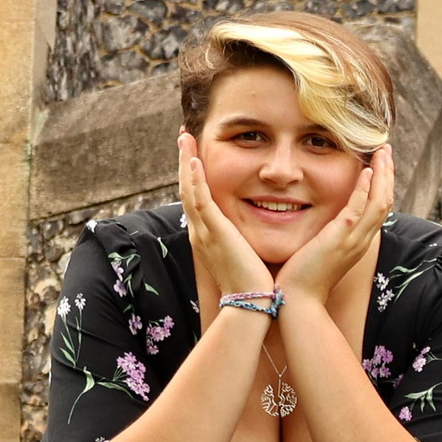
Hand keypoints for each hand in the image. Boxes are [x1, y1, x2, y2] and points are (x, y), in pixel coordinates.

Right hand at [177, 134, 273, 298]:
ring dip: (186, 161)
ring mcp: (205, 231)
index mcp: (209, 235)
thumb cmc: (255, 285)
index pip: (198, 198)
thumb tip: (258, 232)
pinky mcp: (215, 232)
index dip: (194, 176)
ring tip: (185, 137)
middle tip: (184, 137)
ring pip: (189, 188)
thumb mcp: (247, 256)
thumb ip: (247, 241)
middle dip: (186, 161)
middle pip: (187, 188)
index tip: (195, 155)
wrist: (251, 305)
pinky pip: (201, 200)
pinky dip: (196, 179)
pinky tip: (194, 160)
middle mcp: (202, 230)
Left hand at [276, 146, 393, 307]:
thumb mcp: (318, 252)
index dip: (381, 184)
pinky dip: (367, 188)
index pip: (377, 208)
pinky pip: (361, 208)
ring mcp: (354, 239)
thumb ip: (324, 235)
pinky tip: (368, 170)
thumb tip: (319, 224)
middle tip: (386, 149)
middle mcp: (362, 239)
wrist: (297, 301)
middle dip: (388, 173)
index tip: (378, 164)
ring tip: (383, 151)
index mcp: (357, 241)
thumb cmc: (301, 279)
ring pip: (380, 201)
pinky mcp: (341, 238)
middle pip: (386, 201)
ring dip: (384, 174)